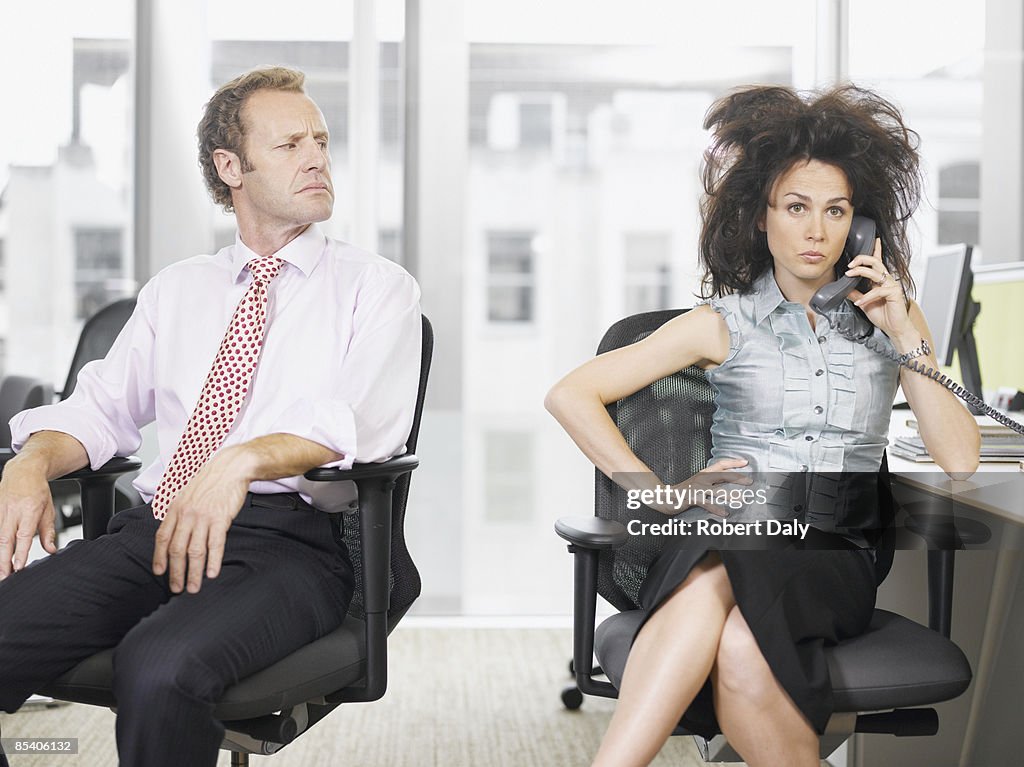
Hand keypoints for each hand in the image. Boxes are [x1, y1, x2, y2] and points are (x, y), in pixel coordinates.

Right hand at [0, 462, 57, 578]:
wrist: (23, 471)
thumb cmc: (38, 490)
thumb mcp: (49, 509)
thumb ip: (48, 531)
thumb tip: (51, 550)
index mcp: (29, 509)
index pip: (24, 535)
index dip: (21, 552)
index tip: (19, 566)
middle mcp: (13, 511)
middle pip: (5, 540)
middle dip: (3, 560)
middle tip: (5, 576)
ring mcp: (1, 510)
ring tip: (0, 571)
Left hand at [152, 447, 251, 593]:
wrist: (231, 467)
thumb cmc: (211, 479)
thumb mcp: (186, 492)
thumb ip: (179, 511)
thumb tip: (174, 529)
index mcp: (176, 508)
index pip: (163, 537)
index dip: (159, 557)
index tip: (160, 572)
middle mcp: (187, 514)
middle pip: (177, 549)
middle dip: (176, 572)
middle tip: (177, 587)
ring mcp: (203, 517)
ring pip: (195, 551)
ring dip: (194, 572)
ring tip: (194, 586)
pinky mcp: (220, 519)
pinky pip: (215, 545)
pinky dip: (213, 561)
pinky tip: (212, 573)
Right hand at [646, 458, 748, 516]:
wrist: (666, 496)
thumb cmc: (685, 491)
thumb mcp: (699, 482)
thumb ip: (711, 480)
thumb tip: (728, 480)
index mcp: (704, 473)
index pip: (721, 464)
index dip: (733, 462)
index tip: (745, 462)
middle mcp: (702, 478)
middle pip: (723, 475)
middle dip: (737, 478)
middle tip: (750, 482)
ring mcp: (697, 488)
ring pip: (718, 491)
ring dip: (731, 495)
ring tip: (742, 499)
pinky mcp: (693, 498)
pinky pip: (707, 503)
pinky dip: (717, 508)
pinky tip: (725, 513)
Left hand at [845, 238, 913, 337]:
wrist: (894, 328)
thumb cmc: (884, 316)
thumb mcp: (864, 303)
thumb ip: (856, 294)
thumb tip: (844, 289)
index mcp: (881, 280)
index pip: (878, 262)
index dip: (877, 250)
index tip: (874, 240)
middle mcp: (887, 280)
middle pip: (875, 262)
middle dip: (861, 259)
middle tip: (849, 265)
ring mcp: (892, 285)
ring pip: (875, 272)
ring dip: (860, 272)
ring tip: (849, 275)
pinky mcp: (894, 293)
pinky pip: (877, 291)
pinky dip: (866, 297)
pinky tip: (859, 303)